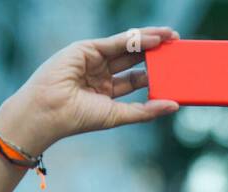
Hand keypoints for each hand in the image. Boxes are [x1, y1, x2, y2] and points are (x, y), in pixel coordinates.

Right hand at [0, 27, 179, 154]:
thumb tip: (175, 106)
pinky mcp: (86, 48)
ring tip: (171, 37)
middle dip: (156, 53)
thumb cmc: (79, 118)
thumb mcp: (118, 114)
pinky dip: (135, 39)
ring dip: (150, 40)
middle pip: (134, 59)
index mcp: (107, 90)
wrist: (49, 111)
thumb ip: (146, 110)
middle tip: (178, 47)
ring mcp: (94, 59)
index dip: (155, 73)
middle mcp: (101, 73)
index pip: (136, 77)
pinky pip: (116, 41)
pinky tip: (154, 39)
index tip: (177, 71)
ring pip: (128, 47)